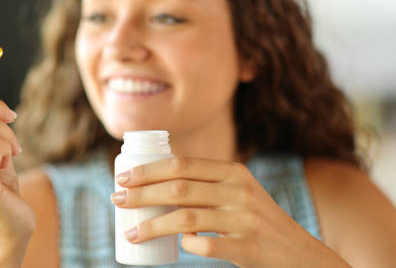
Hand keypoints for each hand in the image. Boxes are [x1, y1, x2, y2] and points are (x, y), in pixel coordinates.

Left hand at [110, 157, 349, 267]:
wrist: (299, 254)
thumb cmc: (256, 221)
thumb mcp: (238, 192)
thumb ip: (206, 184)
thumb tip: (154, 184)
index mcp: (233, 172)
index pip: (182, 164)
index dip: (148, 170)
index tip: (122, 178)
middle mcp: (239, 191)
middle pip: (178, 188)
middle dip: (142, 194)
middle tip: (117, 200)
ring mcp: (244, 219)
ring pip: (186, 218)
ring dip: (152, 225)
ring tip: (130, 232)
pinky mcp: (248, 247)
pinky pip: (206, 246)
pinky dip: (187, 246)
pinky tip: (177, 248)